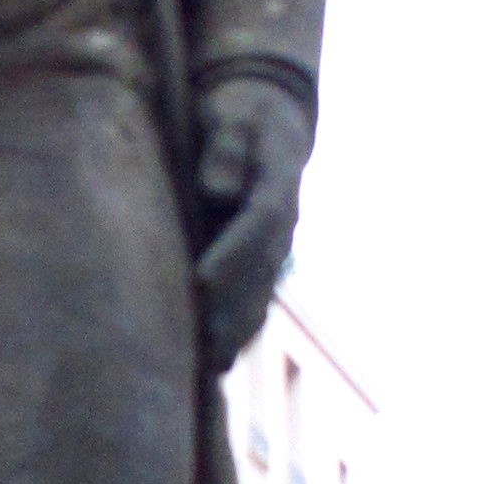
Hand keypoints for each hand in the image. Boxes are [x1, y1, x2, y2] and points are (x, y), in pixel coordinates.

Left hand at [192, 78, 312, 373]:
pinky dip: (239, 334)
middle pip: (262, 271)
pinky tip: (215, 365)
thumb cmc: (237, 114)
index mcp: (276, 182)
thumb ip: (225, 148)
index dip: (233, 255)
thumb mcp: (231, 117)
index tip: (201, 283)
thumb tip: (219, 190)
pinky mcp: (263, 261)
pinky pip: (257, 302)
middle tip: (200, 345)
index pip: (258, 222)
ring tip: (208, 368)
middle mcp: (283, 223)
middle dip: (233, 309)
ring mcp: (277, 246)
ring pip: (263, 294)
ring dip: (238, 332)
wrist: (267, 119)